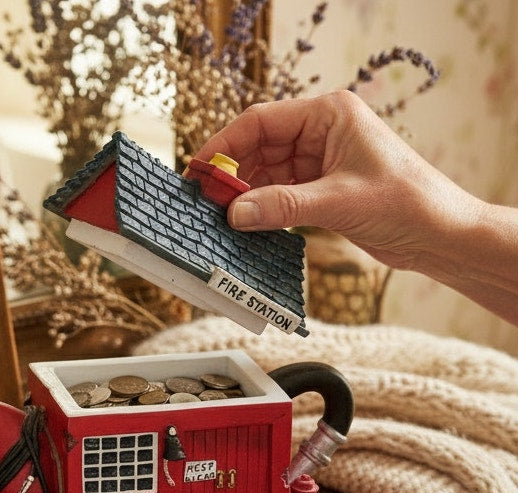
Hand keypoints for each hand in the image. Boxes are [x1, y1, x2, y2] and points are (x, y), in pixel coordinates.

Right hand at [192, 90, 470, 271]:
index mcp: (328, 114)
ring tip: (220, 218)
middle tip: (204, 203)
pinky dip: (260, 209)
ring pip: (265, 173)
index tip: (199, 171)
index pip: (261, 122)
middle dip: (232, 175)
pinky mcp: (319, 188)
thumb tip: (234, 214)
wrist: (438, 234)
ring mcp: (318, 161)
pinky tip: (245, 225)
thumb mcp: (337, 202)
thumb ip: (282, 206)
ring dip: (244, 195)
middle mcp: (320, 132)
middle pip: (258, 147)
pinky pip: (277, 194)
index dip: (225, 146)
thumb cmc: (403, 203)